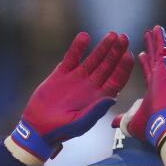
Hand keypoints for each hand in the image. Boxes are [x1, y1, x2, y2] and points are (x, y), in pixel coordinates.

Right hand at [9, 31, 133, 161]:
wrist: (37, 127)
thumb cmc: (61, 130)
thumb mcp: (79, 123)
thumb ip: (95, 111)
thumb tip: (113, 98)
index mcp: (99, 98)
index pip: (115, 80)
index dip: (123, 68)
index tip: (128, 55)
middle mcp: (91, 86)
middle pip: (108, 66)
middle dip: (116, 52)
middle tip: (123, 38)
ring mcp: (77, 78)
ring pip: (93, 59)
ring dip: (103, 47)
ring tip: (112, 35)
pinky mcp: (62, 73)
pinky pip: (72, 58)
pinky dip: (77, 47)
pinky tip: (84, 37)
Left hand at [113, 25, 165, 149]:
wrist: (162, 126)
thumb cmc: (150, 127)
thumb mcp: (131, 122)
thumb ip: (122, 119)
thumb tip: (113, 122)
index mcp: (155, 91)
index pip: (149, 73)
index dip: (146, 64)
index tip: (141, 56)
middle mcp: (161, 81)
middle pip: (155, 60)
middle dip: (152, 48)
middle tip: (148, 36)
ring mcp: (164, 75)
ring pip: (160, 53)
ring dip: (157, 41)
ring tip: (154, 29)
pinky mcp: (165, 70)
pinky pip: (162, 51)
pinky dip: (160, 40)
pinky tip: (156, 29)